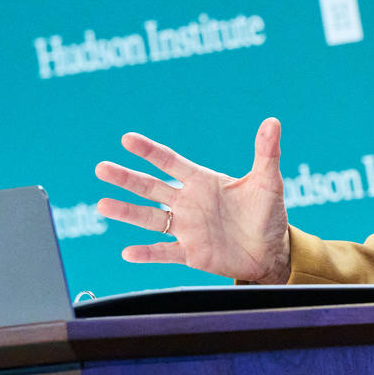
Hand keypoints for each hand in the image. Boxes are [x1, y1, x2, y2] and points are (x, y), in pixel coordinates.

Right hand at [95, 118, 290, 283]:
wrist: (271, 251)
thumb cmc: (268, 213)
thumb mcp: (268, 181)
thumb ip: (266, 152)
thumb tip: (273, 121)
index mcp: (202, 182)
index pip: (170, 162)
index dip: (149, 151)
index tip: (127, 139)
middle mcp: (188, 202)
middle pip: (151, 188)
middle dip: (126, 178)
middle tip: (101, 168)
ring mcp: (186, 228)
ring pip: (150, 218)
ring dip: (127, 212)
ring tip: (102, 205)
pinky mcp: (190, 253)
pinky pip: (164, 252)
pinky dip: (147, 253)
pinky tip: (127, 252)